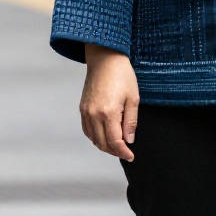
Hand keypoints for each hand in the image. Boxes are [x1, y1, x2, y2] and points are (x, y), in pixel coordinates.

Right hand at [80, 44, 138, 161]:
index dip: (123, 152)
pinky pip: (86, 129)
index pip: (115, 141)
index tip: (131, 156)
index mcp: (108, 112)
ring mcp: (86, 111)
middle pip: (102, 143)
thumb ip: (130, 122)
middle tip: (126, 153)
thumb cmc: (122, 76)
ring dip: (104, 146)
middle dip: (115, 151)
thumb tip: (129, 141)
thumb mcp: (133, 99)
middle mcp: (94, 114)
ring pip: (93, 138)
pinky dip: (95, 137)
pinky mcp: (82, 107)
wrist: (105, 58)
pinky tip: (104, 136)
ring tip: (117, 146)